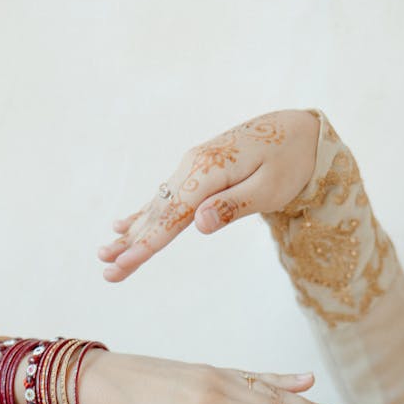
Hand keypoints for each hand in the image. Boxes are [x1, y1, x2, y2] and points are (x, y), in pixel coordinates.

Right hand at [98, 109, 319, 281]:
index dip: (147, 244)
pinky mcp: (197, 171)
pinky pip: (165, 197)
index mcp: (208, 170)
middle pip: (158, 214)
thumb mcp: (270, 188)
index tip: (124, 264)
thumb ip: (233, 206)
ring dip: (131, 233)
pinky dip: (144, 214)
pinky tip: (123, 225)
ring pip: (157, 207)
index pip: (172, 216)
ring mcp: (192, 167)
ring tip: (104, 254)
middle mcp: (192, 166)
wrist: (300, 131)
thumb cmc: (290, 161)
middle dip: (131, 245)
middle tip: (107, 273)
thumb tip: (198, 222)